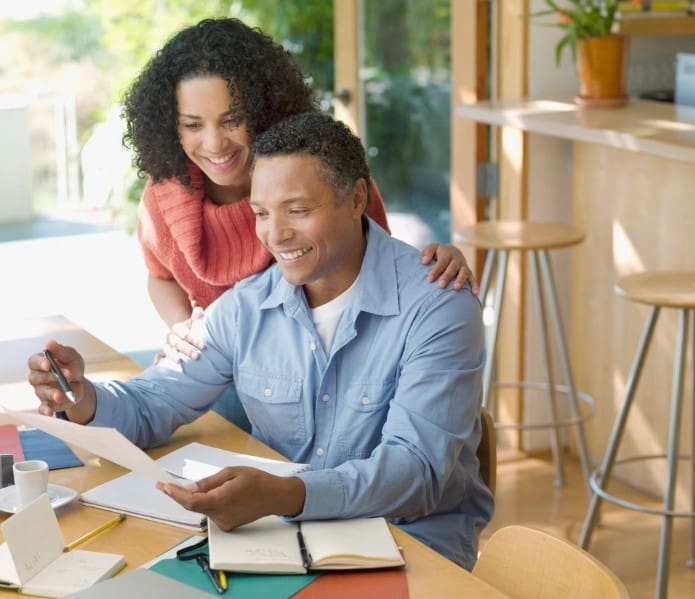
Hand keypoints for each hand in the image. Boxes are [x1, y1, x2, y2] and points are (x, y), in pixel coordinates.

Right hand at [27, 339, 93, 418]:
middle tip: (68, 375)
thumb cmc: (72, 366)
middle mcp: (37, 378)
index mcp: (41, 363)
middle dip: (51, 377)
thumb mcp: (71, 356)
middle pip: (36, 378)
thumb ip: (61, 351)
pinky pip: (43, 408)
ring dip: (52, 393)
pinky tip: (49, 412)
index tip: (48, 365)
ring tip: (61, 395)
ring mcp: (41, 391)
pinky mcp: (47, 403)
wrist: (80, 383)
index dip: (39, 363)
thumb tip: (50, 343)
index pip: (33, 362)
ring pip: (42, 392)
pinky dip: (45, 410)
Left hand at [157, 466, 305, 530]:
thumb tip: (189, 488)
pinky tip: (218, 494)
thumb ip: (209, 482)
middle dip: (181, 495)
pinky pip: (211, 513)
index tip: (163, 487)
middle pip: (194, 506)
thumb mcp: (232, 472)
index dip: (175, 495)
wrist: (274, 496)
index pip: (191, 501)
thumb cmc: (256, 480)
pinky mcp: (227, 526)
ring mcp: (223, 523)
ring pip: (202, 509)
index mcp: (221, 500)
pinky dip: (208, 503)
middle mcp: (220, 515)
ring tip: (206, 485)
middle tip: (168, 484)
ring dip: (197, 498)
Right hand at [160, 306, 205, 363]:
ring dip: (173, 356)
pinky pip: (159, 355)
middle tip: (197, 357)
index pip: (185, 334)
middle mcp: (171, 336)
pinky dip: (158, 359)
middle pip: (178, 343)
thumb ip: (197, 316)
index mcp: (178, 328)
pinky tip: (158, 364)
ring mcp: (167, 345)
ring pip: (168, 349)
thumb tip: (199, 310)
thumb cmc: (193, 329)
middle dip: (188, 350)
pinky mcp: (164, 353)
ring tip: (179, 362)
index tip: (203, 345)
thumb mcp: (195, 323)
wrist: (184, 336)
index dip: (194, 339)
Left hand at [421, 243, 478, 294]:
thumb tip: (424, 261)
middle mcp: (457, 259)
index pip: (442, 262)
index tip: (429, 279)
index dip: (436, 270)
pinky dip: (475, 286)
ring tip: (456, 288)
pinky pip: (473, 279)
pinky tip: (474, 294)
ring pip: (464, 273)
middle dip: (447, 276)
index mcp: (447, 253)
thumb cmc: (438, 253)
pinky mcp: (469, 273)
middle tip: (441, 285)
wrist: (451, 252)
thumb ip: (427, 253)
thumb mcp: (431, 249)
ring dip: (460, 280)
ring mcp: (464, 266)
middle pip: (452, 268)